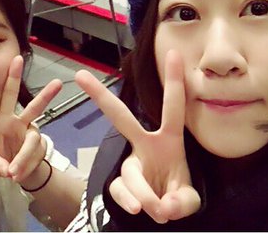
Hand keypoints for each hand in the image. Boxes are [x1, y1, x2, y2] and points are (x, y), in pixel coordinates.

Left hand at [0, 56, 61, 184]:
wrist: (15, 171)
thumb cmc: (0, 158)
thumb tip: (8, 170)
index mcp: (4, 119)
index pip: (8, 95)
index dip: (12, 77)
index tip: (17, 58)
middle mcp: (21, 123)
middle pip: (35, 107)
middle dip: (46, 95)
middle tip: (58, 83)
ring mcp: (33, 134)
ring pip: (33, 143)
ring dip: (23, 158)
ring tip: (12, 173)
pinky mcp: (41, 147)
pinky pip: (34, 158)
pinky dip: (25, 168)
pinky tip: (18, 174)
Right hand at [75, 51, 199, 223]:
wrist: (162, 215)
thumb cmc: (176, 195)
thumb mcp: (187, 199)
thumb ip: (181, 202)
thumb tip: (162, 207)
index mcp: (169, 141)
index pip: (173, 108)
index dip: (175, 81)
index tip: (173, 53)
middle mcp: (145, 146)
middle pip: (120, 117)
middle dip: (101, 96)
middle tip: (81, 76)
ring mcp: (130, 165)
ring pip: (131, 174)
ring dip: (145, 194)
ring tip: (159, 210)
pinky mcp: (120, 184)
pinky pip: (119, 190)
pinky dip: (131, 202)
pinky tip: (140, 210)